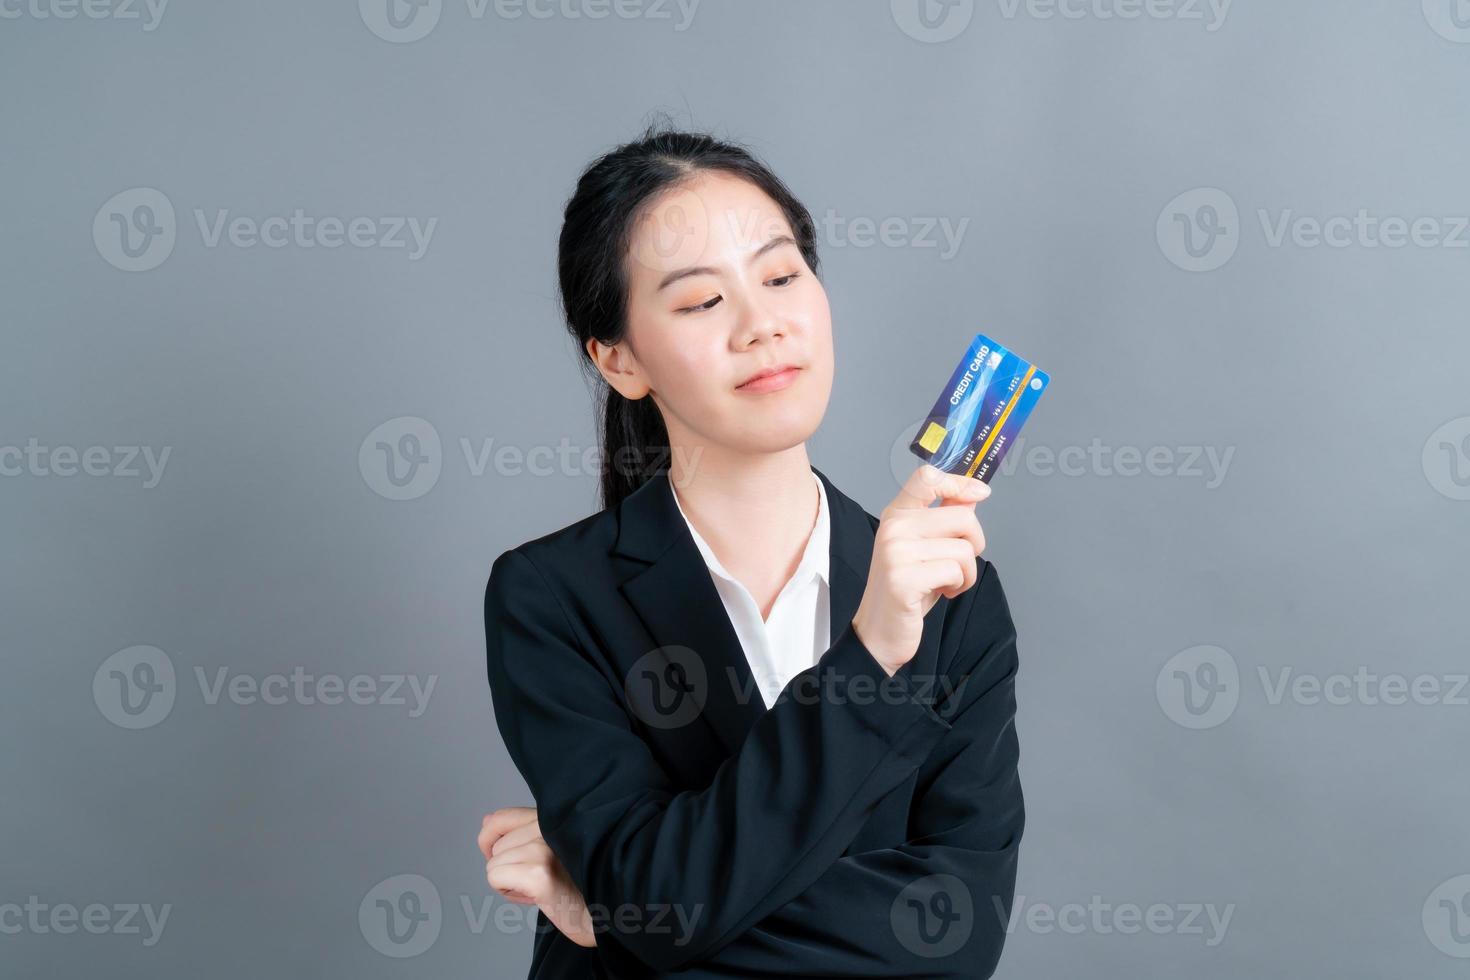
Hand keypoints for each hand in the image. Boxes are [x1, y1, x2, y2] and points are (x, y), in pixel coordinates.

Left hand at [478, 807, 596, 947]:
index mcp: (551, 817)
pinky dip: (508, 891)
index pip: (500, 818)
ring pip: (493, 864)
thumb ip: (521, 831)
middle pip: (496, 847)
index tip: (499, 856)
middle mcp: (548, 826)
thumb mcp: (550, 847)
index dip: (490, 839)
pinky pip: (495, 877)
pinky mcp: (539, 873)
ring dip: (510, 882)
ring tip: (539, 887)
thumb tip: (487, 820)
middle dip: (507, 867)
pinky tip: (534, 896)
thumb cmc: (578, 884)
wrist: (605, 912)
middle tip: (536, 878)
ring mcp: (543, 848)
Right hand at [851, 464, 988, 674]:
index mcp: (897, 515)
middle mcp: (894, 527)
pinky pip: (955, 571)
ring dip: (966, 573)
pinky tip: (940, 594)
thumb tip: (972, 493)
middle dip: (973, 545)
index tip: (981, 492)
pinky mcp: (903, 578)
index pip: (927, 477)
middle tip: (955, 566)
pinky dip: (958, 586)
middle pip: (963, 517)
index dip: (960, 481)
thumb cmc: (907, 591)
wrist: (880, 633)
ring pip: (964, 549)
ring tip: (944, 584)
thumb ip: (945, 519)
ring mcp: (896, 552)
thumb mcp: (927, 548)